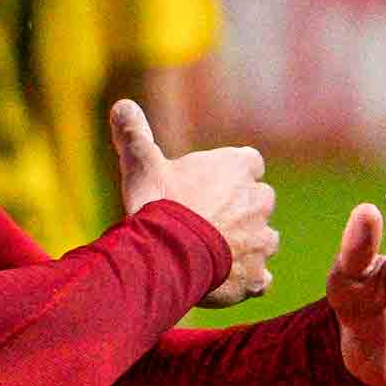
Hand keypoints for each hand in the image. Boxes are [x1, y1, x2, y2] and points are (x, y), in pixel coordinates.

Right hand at [108, 98, 276, 305]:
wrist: (164, 253)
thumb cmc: (156, 203)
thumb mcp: (141, 164)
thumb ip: (135, 135)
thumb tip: (121, 104)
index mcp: (238, 167)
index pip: (249, 163)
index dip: (231, 174)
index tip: (211, 185)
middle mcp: (259, 200)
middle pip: (259, 201)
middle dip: (241, 210)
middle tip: (207, 222)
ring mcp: (262, 240)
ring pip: (264, 239)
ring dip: (246, 245)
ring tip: (213, 254)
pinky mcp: (257, 276)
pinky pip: (261, 278)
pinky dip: (247, 279)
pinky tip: (224, 281)